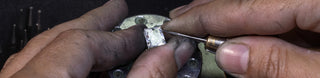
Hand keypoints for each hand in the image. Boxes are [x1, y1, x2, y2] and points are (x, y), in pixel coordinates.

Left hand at [0, 0, 195, 77]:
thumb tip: (169, 53)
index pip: (83, 42)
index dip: (120, 38)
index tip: (143, 35)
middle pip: (57, 38)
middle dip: (95, 22)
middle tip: (117, 10)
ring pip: (39, 52)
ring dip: (75, 39)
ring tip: (99, 32)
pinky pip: (30, 69)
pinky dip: (59, 60)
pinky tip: (76, 63)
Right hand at [163, 0, 319, 76]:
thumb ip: (277, 64)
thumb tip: (231, 54)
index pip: (248, 4)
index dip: (207, 16)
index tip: (178, 24)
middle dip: (214, 10)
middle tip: (183, 19)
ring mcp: (318, 2)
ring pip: (266, 5)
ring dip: (235, 18)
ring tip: (207, 25)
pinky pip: (286, 11)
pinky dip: (261, 24)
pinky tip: (245, 33)